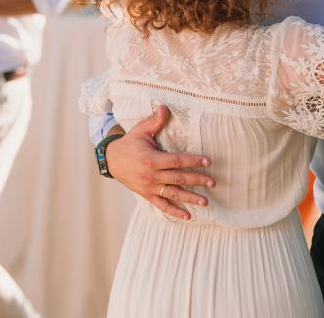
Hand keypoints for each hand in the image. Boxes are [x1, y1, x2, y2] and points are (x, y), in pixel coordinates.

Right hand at [106, 104, 214, 219]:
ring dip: (190, 198)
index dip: (193, 161)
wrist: (110, 160)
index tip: (207, 161)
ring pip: (172, 194)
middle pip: (178, 178)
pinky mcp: (146, 194)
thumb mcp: (141, 130)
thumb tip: (166, 107)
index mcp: (151, 159)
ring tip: (205, 202)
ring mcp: (148, 187)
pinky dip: (174, 211)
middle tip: (213, 182)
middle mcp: (151, 175)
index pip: (177, 161)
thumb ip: (155, 121)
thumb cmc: (130, 143)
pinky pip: (161, 205)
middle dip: (197, 180)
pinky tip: (188, 216)